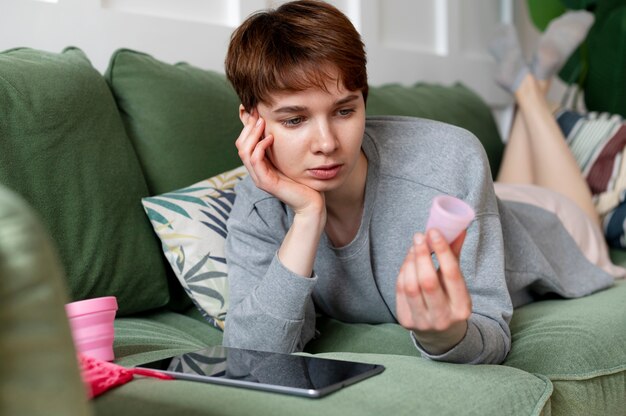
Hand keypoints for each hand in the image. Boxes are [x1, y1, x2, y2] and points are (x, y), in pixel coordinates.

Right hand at [236, 109, 324, 217]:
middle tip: (257, 113)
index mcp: (260, 165)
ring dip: (252, 134)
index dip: (248, 126)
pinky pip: (255, 161)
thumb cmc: (304, 180)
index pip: (244, 142)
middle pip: (240, 144)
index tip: (256, 110)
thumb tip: (280, 126)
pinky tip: (270, 138)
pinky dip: (260, 147)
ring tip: (262, 122)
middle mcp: (256, 171)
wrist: (311, 202)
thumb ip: (283, 146)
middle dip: (248, 127)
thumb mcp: (291, 158)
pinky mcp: (266, 182)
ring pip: (244, 151)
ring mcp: (259, 177)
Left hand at [395, 229, 471, 354]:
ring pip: (410, 286)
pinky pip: (400, 290)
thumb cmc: (450, 300)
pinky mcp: (405, 321)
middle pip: (427, 281)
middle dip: (422, 255)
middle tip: (419, 236)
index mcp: (462, 307)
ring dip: (410, 262)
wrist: (440, 334)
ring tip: (414, 247)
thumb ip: (455, 257)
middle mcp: (443, 317)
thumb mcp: (457, 283)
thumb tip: (459, 228)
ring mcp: (422, 321)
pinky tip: (408, 261)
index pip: (452, 275)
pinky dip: (403, 272)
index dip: (442, 251)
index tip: (434, 232)